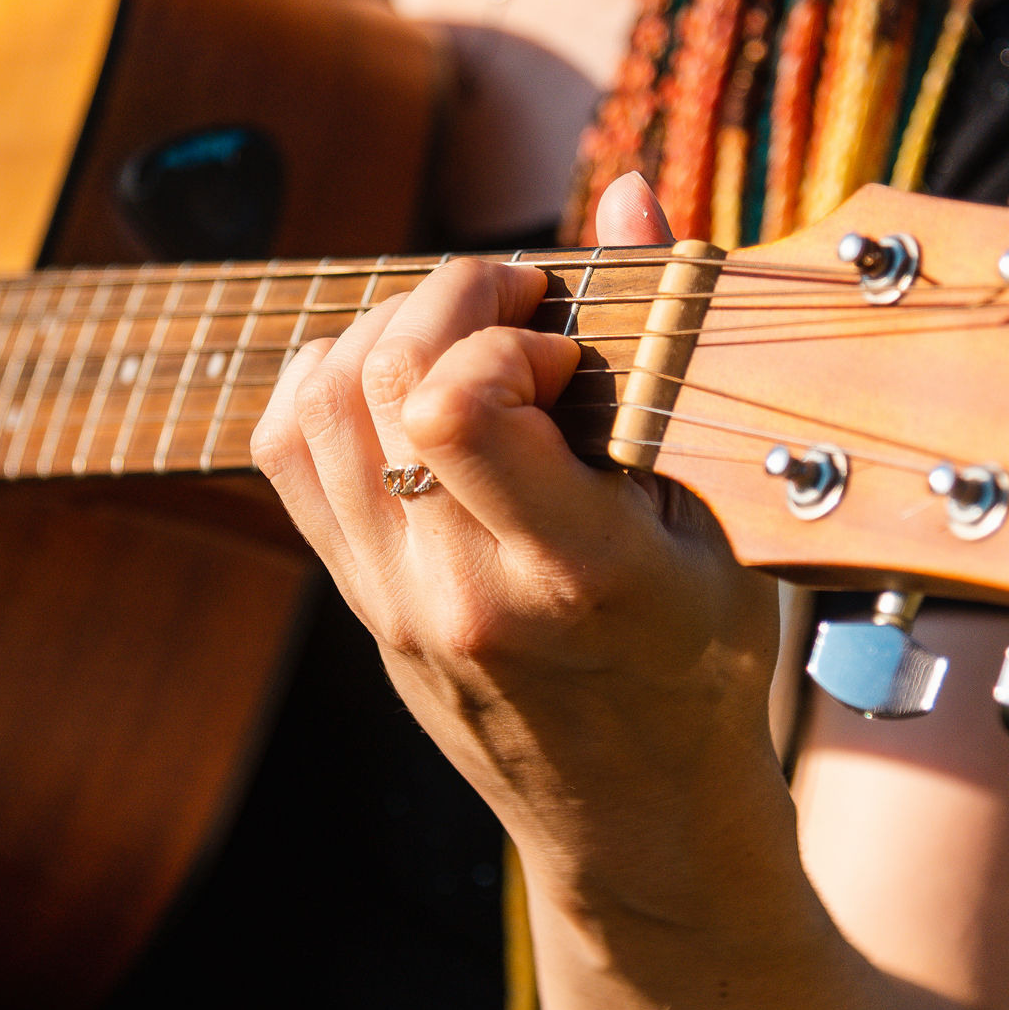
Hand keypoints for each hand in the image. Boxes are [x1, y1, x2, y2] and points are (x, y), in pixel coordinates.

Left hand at [251, 174, 789, 918]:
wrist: (634, 821)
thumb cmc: (703, 665)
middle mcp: (461, 593)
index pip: (451, 410)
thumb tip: (627, 189)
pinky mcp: (360, 604)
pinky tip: (403, 381)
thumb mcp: (719, 519)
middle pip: (378, 380)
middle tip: (518, 308)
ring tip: (466, 340)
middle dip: (444, 297)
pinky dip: (326, 384)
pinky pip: (289, 455)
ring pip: (315, 406)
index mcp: (576, 576)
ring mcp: (393, 605)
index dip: (492, 327)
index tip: (560, 336)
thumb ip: (660, 347)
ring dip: (384, 331)